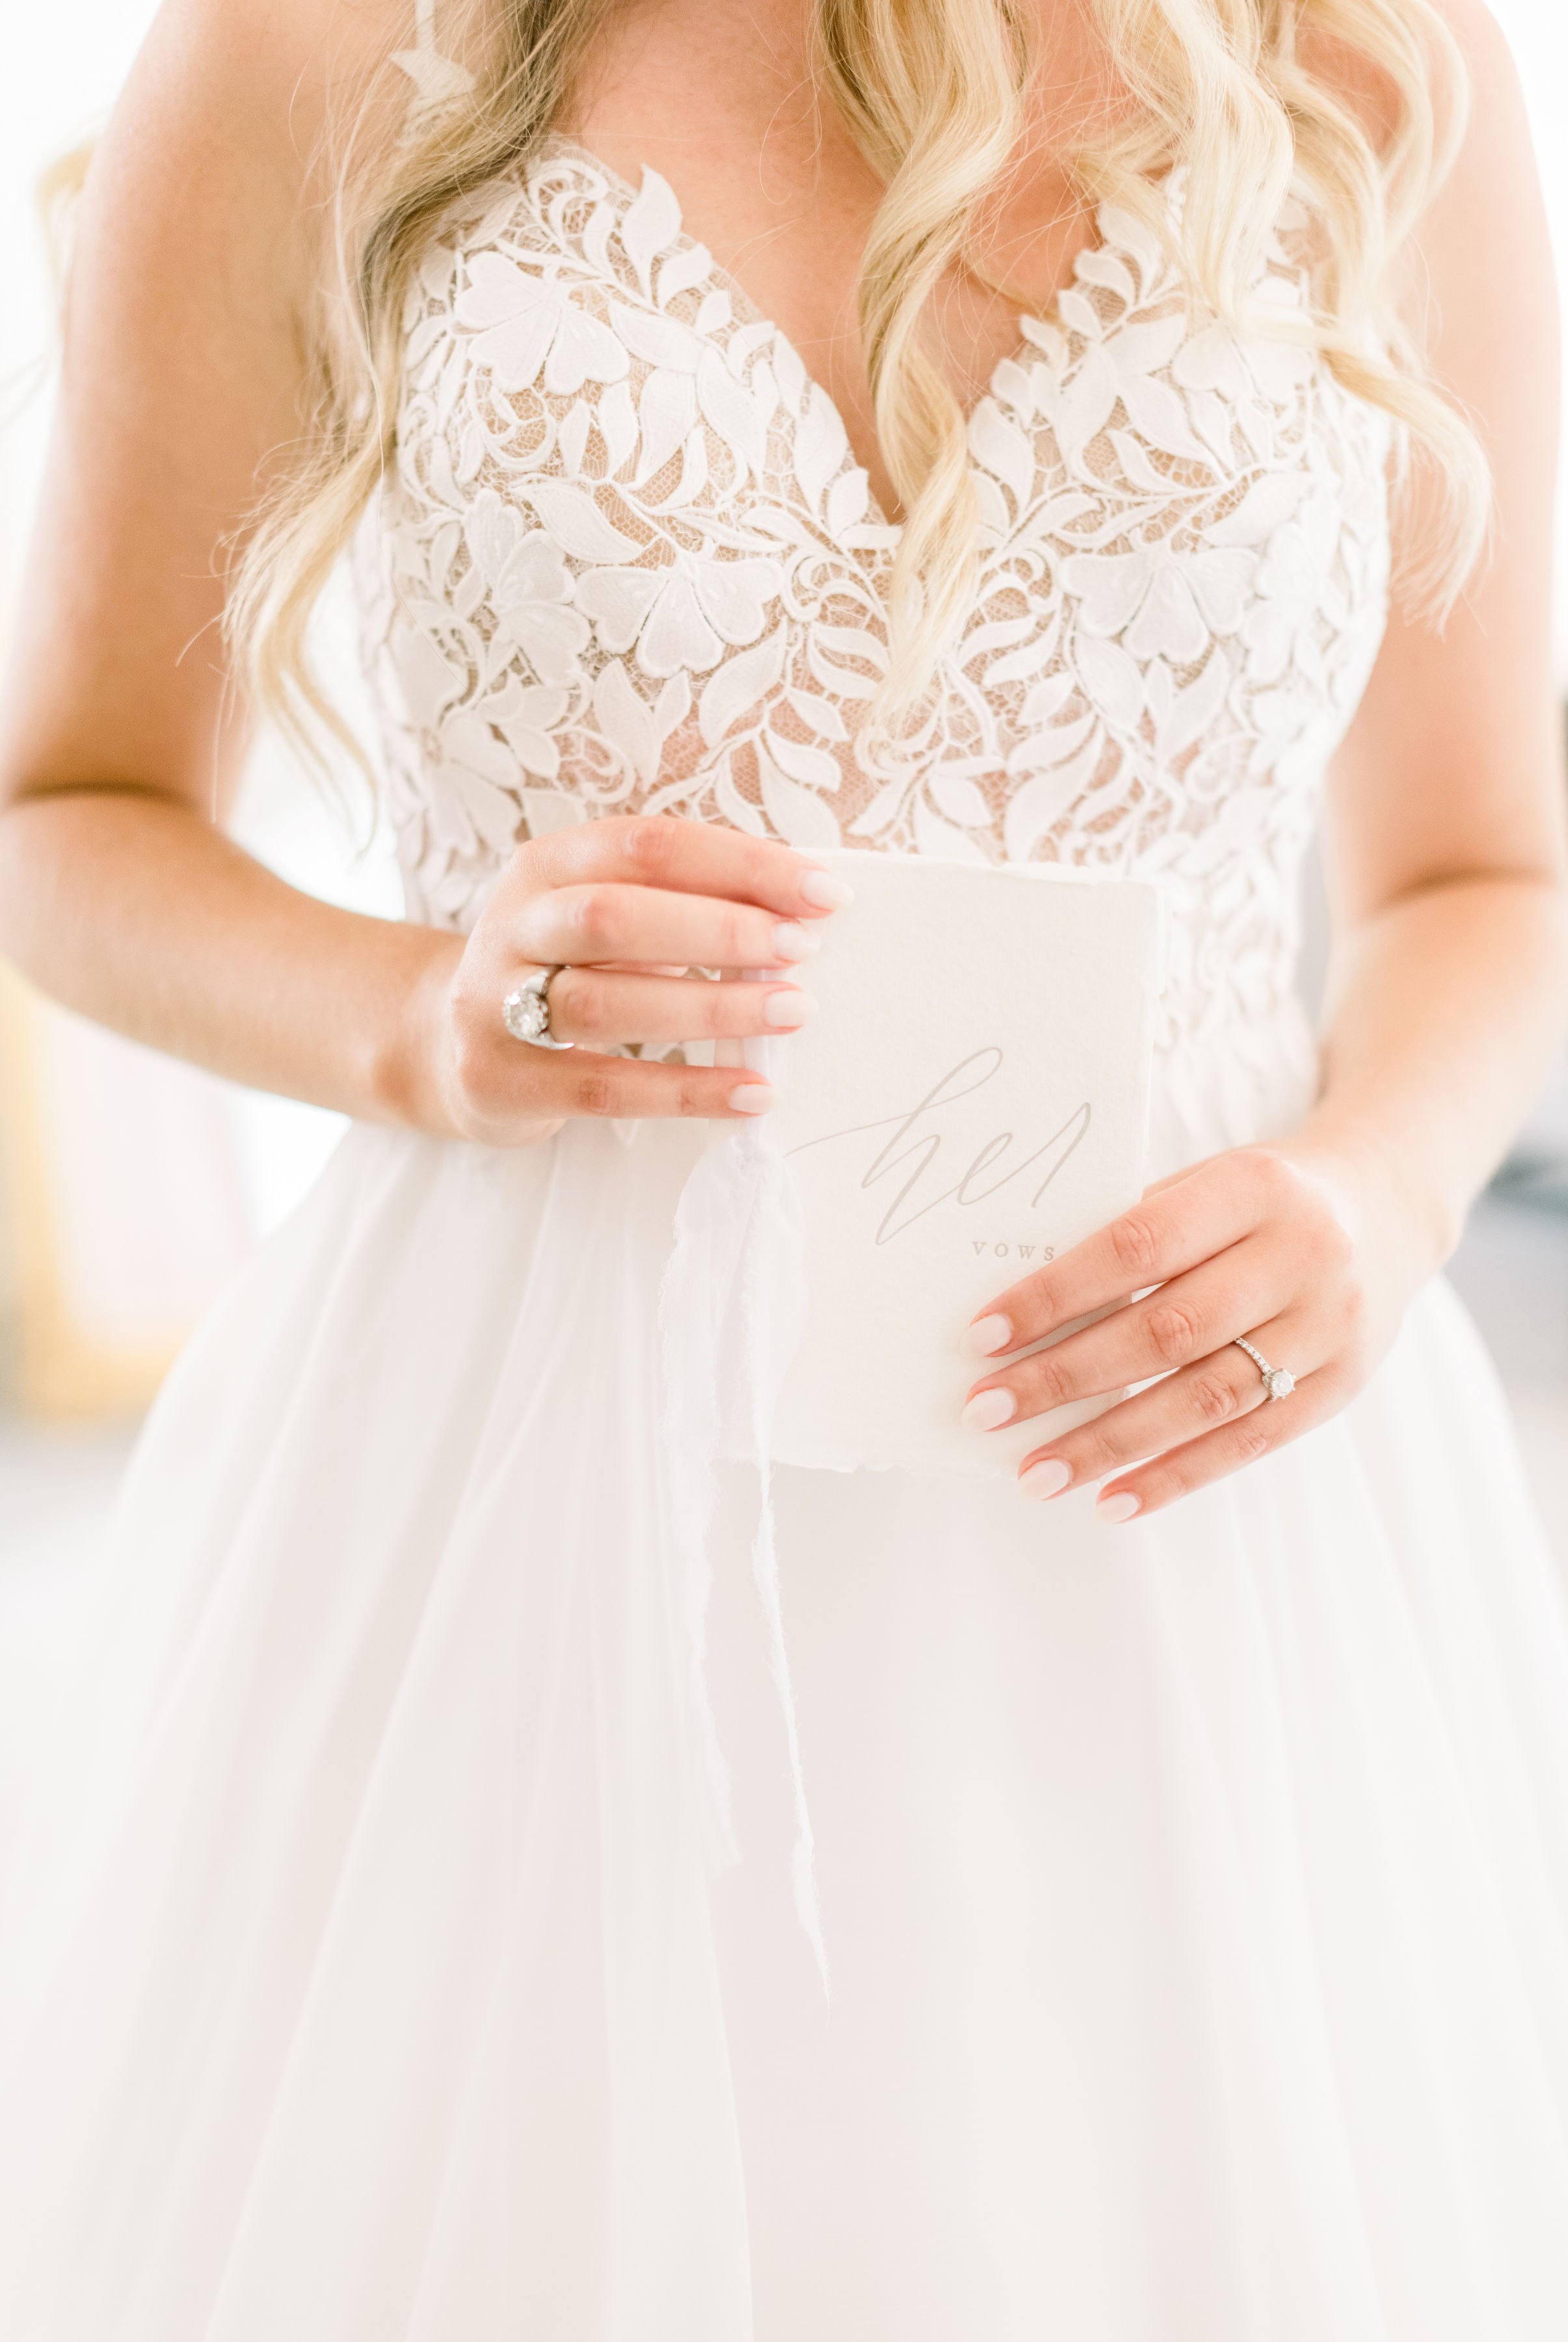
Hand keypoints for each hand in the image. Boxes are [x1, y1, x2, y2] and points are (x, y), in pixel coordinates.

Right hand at [421, 815, 848, 1143]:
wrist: (445, 1048)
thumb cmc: (561, 971)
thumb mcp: (600, 916)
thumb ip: (678, 902)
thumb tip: (799, 909)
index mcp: (547, 865)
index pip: (648, 846)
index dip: (739, 864)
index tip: (822, 893)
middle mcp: (513, 926)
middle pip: (615, 916)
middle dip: (720, 930)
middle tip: (803, 950)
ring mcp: (495, 1006)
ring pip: (606, 1002)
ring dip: (710, 1008)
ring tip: (792, 1011)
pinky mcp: (505, 1081)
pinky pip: (604, 1086)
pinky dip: (686, 1091)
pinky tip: (752, 1093)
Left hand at [958, 1141, 1418, 1520]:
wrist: (1387, 1204)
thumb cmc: (1260, 1198)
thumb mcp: (1208, 1184)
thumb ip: (1135, 1235)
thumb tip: (1027, 1315)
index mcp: (1252, 1188)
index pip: (1136, 1246)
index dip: (1056, 1294)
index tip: (983, 1336)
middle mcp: (1299, 1257)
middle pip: (1167, 1331)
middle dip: (1065, 1378)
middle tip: (987, 1411)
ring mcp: (1327, 1326)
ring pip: (1205, 1398)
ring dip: (1110, 1443)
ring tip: (1035, 1473)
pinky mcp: (1340, 1384)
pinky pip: (1248, 1442)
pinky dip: (1174, 1476)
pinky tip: (1110, 1500)